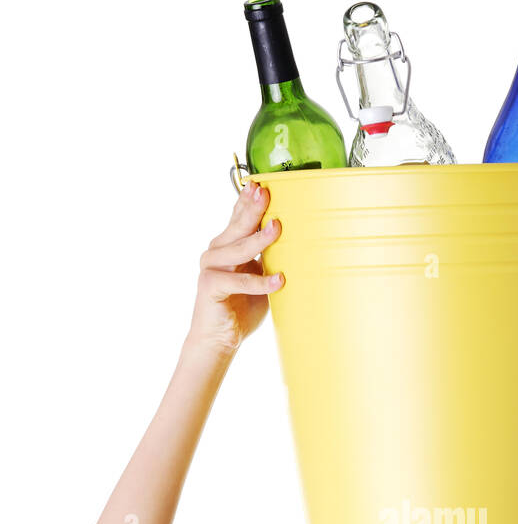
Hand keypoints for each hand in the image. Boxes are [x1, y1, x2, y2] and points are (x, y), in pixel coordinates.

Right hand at [186, 182, 283, 354]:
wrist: (220, 339)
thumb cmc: (241, 308)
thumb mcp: (261, 278)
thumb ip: (271, 260)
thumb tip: (300, 245)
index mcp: (227, 246)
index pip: (238, 216)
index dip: (248, 200)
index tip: (262, 184)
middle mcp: (216, 252)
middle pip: (237, 226)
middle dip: (253, 208)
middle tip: (266, 192)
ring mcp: (211, 267)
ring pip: (238, 249)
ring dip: (259, 239)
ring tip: (277, 228)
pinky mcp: (210, 285)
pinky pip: (239, 281)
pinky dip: (260, 281)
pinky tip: (279, 280)